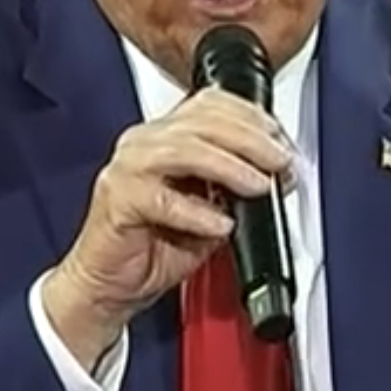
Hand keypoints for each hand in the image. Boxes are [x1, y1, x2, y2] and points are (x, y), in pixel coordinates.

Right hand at [40, 89, 292, 368]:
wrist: (108, 285)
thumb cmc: (153, 247)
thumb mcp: (206, 210)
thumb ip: (232, 187)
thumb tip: (272, 178)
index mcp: (164, 136)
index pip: (212, 104)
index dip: (252, 118)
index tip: (281, 142)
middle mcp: (144, 142)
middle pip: (204, 121)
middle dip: (252, 140)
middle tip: (281, 162)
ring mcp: (128, 168)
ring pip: (185, 150)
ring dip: (231, 167)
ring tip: (258, 186)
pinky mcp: (119, 200)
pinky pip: (164, 200)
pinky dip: (198, 212)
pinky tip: (221, 224)